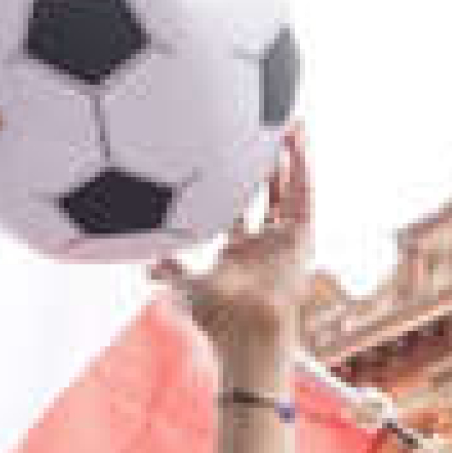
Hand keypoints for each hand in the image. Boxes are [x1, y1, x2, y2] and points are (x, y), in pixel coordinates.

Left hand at [157, 128, 311, 352]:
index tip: (225, 151)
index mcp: (237, 253)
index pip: (236, 207)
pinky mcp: (303, 240)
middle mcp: (264, 244)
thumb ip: (171, 272)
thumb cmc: (218, 318)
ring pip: (290, 190)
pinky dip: (302, 169)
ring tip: (289, 122)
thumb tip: (146, 268)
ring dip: (290, 157)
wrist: (247, 329)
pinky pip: (305, 197)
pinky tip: (298, 141)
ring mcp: (285, 241)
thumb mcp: (187, 289)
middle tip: (259, 125)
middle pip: (268, 193)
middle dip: (265, 160)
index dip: (232, 179)